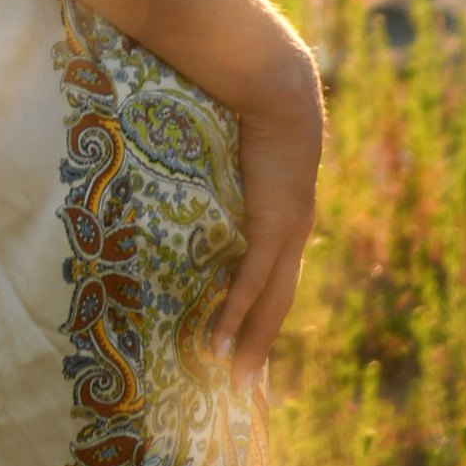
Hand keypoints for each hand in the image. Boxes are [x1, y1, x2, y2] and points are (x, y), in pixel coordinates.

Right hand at [209, 51, 321, 387]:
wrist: (273, 80)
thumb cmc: (243, 104)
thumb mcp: (229, 151)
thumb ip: (213, 172)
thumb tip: (171, 173)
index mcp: (286, 217)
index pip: (275, 279)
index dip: (260, 316)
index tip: (243, 349)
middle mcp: (294, 232)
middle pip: (278, 303)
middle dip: (260, 346)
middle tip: (240, 385)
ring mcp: (288, 230)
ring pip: (271, 302)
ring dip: (251, 342)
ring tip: (233, 380)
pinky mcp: (274, 222)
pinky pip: (254, 279)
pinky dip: (237, 313)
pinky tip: (220, 342)